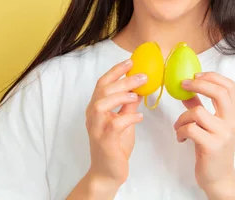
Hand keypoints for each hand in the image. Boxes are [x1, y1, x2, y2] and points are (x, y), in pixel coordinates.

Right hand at [85, 59, 147, 186]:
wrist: (108, 173)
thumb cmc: (115, 146)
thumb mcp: (124, 121)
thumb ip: (127, 105)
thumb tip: (138, 88)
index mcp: (96, 108)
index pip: (102, 83)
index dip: (115, 71)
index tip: (131, 61)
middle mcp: (92, 116)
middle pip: (103, 90)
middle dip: (123, 80)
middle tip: (142, 76)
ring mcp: (97, 128)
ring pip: (101, 104)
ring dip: (120, 96)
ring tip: (136, 95)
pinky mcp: (105, 141)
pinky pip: (114, 125)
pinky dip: (128, 118)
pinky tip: (139, 117)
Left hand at [173, 72, 234, 197]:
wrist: (219, 179)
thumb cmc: (212, 150)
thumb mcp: (209, 125)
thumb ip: (199, 106)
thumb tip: (185, 89)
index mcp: (232, 114)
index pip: (229, 86)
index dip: (212, 76)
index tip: (196, 75)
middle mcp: (231, 122)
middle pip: (218, 92)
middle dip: (197, 85)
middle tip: (183, 85)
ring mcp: (222, 134)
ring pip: (197, 112)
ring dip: (182, 117)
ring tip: (179, 127)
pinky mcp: (212, 146)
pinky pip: (190, 129)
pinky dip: (180, 131)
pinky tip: (181, 138)